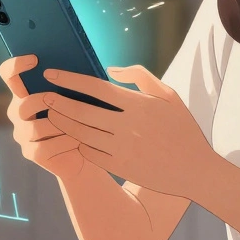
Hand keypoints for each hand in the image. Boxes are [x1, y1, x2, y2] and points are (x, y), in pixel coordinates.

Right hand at [0, 55, 85, 179]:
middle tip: (67, 103)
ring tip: (80, 126)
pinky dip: (63, 142)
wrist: (86, 153)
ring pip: (34, 127)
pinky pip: (43, 147)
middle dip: (45, 102)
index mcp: (25, 94)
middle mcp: (18, 113)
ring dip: (60, 125)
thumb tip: (80, 61)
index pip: (8, 75)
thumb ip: (69, 83)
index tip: (35, 59)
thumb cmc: (82, 120)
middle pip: (22, 104)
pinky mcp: (31, 153)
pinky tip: (78, 141)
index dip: (15, 65)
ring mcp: (22, 134)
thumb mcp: (76, 98)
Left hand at [42, 65, 214, 198]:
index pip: (95, 87)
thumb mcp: (168, 95)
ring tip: (50, 115)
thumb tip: (110, 69)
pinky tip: (70, 137)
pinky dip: (77, 144)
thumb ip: (140, 77)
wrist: (195, 170)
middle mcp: (128, 126)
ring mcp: (123, 149)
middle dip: (58, 102)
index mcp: (138, 104)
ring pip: (81, 134)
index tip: (51, 74)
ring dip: (62, 123)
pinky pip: (90, 154)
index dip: (70, 79)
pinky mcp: (121, 167)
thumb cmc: (182, 128)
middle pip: (82, 111)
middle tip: (43, 97)